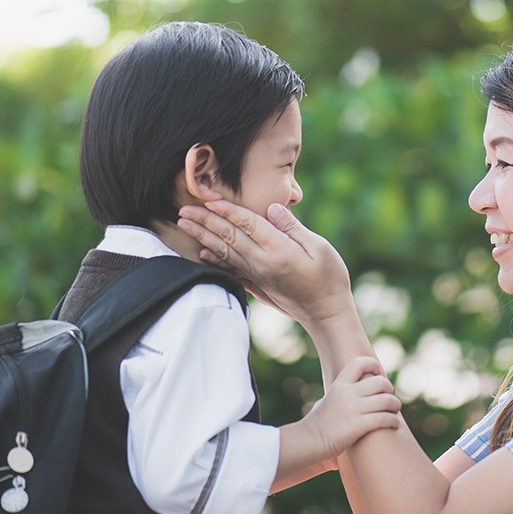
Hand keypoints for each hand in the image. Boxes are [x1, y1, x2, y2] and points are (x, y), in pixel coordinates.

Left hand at [177, 201, 354, 327]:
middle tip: (183, 209)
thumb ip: (293, 227)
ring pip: (224, 251)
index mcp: (278, 251)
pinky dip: (214, 260)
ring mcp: (257, 276)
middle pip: (229, 236)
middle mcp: (262, 263)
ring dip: (203, 236)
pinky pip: (230, 269)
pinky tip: (202, 252)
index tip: (210, 199)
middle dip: (205, 221)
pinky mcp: (257, 285)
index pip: (247, 224)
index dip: (228, 210)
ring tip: (185, 224)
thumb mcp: (319, 247)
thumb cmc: (329, 278)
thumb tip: (271, 208)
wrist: (326, 314)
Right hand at [303, 356, 400, 460]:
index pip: (360, 362)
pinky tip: (393, 425)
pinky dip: (393, 421)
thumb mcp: (326, 400)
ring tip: (394, 412)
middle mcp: (347, 393)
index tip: (379, 375)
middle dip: (389, 390)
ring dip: (395, 406)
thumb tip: (348, 389)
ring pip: (387, 400)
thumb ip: (338, 393)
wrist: (309, 441)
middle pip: (381, 382)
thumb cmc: (317, 423)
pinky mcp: (358, 425)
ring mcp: (353, 409)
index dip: (374, 365)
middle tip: (389, 399)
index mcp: (339, 384)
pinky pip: (385, 418)